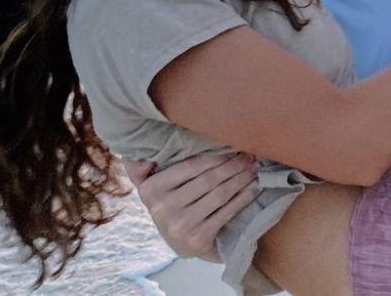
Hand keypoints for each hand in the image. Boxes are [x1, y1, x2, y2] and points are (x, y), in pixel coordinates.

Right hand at [121, 151, 258, 260]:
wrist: (181, 244)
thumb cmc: (172, 205)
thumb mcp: (152, 186)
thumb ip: (141, 167)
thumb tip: (136, 152)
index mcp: (151, 190)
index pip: (190, 166)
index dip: (216, 155)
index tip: (234, 146)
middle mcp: (163, 209)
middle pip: (208, 180)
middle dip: (233, 165)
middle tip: (249, 155)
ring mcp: (181, 226)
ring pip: (219, 194)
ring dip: (241, 179)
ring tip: (254, 168)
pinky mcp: (198, 239)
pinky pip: (226, 212)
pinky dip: (243, 198)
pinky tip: (253, 188)